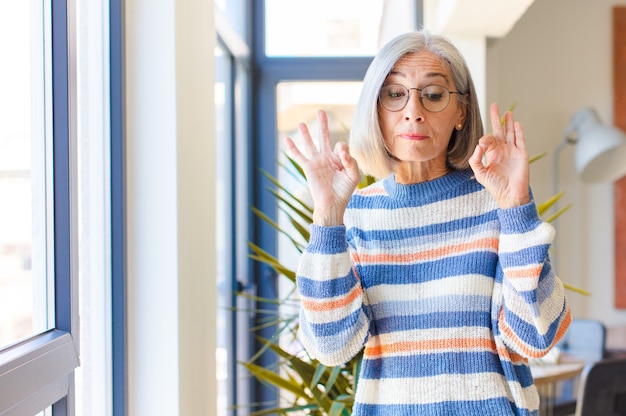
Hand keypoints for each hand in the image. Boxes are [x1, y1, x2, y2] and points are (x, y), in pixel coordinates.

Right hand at [284, 110, 360, 225]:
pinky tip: (287, 140)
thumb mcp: (353, 175)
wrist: (333, 204)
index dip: (343, 149)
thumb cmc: (345, 191)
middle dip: (323, 124)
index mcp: (339, 159)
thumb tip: (340, 148)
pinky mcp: (308, 168)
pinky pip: (299, 156)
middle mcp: (327, 158)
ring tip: (302, 123)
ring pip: (310, 144)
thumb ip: (351, 161)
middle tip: (321, 111)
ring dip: (306, 133)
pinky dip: (293, 148)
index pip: (341, 145)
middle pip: (324, 137)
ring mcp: (316, 162)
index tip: (343, 158)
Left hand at [469, 103, 529, 208]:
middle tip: (494, 105)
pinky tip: (516, 123)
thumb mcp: (480, 173)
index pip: (487, 139)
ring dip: (509, 122)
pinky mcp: (522, 154)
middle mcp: (502, 150)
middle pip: (499, 130)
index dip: (484, 139)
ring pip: (511, 132)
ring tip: (507, 112)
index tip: (482, 146)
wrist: (509, 195)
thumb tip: (478, 146)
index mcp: (492, 154)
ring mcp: (512, 151)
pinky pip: (520, 140)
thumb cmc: (494, 186)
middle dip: (496, 118)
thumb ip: (475, 160)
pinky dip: (519, 131)